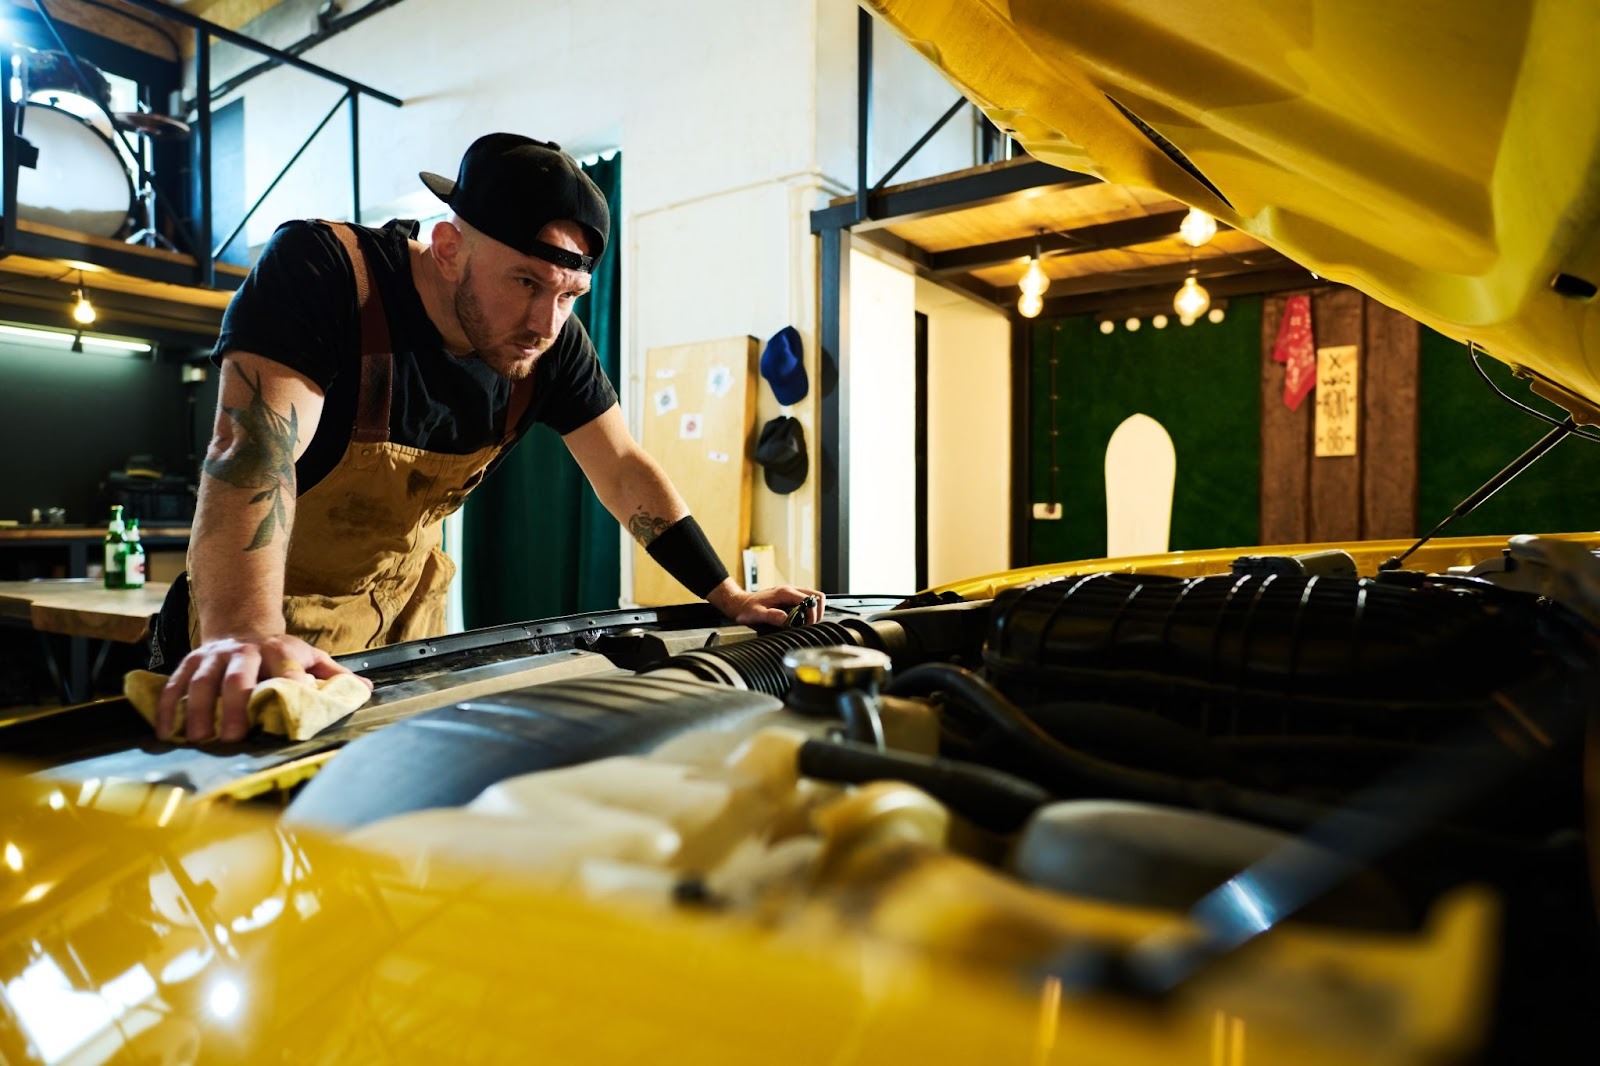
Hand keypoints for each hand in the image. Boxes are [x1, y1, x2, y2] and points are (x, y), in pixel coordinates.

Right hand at [155, 634, 368, 743]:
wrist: (241, 626)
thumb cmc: (280, 653)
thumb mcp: (310, 657)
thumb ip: (334, 675)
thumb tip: (367, 690)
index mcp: (280, 651)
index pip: (288, 669)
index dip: (291, 687)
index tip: (293, 714)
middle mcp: (245, 652)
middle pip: (238, 677)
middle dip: (236, 705)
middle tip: (234, 736)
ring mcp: (214, 657)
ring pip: (202, 681)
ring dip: (198, 710)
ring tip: (198, 738)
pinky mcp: (190, 663)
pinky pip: (173, 684)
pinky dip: (167, 707)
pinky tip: (166, 731)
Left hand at [708, 581, 825, 627]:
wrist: (740, 603)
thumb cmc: (747, 609)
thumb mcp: (757, 614)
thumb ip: (771, 616)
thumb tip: (786, 619)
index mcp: (785, 592)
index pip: (810, 600)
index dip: (812, 614)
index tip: (808, 626)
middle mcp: (791, 590)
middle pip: (817, 596)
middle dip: (818, 612)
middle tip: (811, 625)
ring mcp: (792, 593)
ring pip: (813, 598)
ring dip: (815, 611)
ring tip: (807, 624)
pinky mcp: (790, 598)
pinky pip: (807, 602)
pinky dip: (809, 611)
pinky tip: (801, 621)